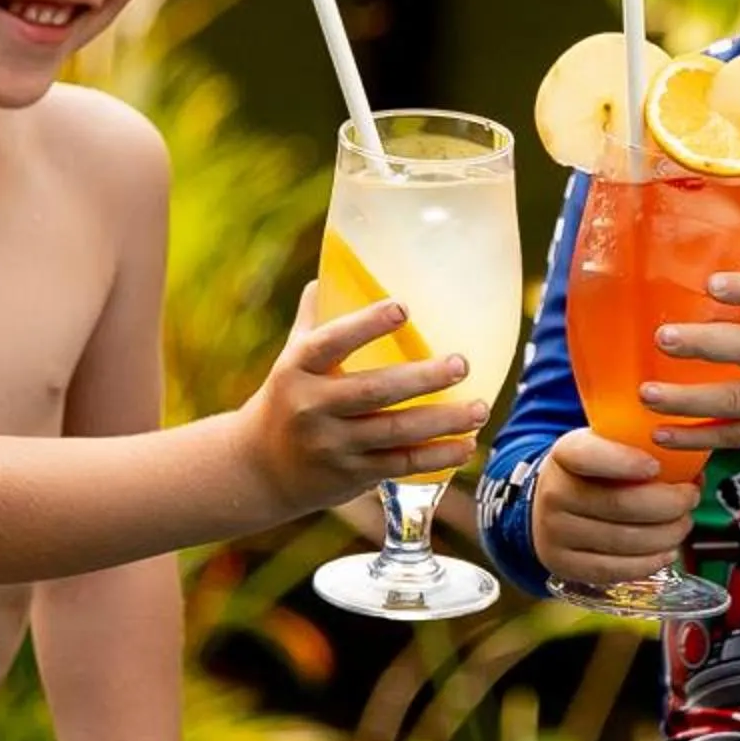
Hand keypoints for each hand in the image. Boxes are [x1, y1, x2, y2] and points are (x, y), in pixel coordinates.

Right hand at [244, 284, 488, 515]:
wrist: (259, 468)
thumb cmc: (287, 397)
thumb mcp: (292, 357)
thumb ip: (315, 317)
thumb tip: (333, 265)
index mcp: (298, 367)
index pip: (331, 341)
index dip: (366, 325)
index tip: (403, 308)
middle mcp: (311, 406)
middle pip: (372, 390)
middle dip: (422, 378)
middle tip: (462, 364)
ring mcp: (330, 444)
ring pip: (394, 431)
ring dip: (442, 421)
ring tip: (480, 408)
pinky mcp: (348, 474)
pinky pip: (398, 465)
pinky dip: (436, 457)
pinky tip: (466, 446)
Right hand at [531, 427, 698, 585]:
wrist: (550, 504)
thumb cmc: (594, 472)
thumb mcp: (608, 445)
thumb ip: (642, 448)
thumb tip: (694, 472)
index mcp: (565, 454)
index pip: (589, 456)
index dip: (624, 462)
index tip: (656, 466)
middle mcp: (555, 493)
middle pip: (619, 504)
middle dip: (668, 504)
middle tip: (691, 498)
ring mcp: (555, 532)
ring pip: (623, 540)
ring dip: (666, 535)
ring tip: (683, 524)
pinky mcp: (564, 565)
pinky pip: (614, 570)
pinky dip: (649, 563)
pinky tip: (667, 552)